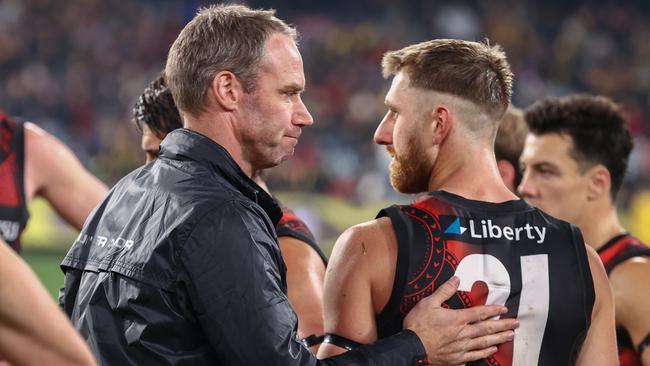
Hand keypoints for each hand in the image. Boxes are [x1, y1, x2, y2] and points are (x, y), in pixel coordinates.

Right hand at [403, 276, 517, 364]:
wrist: (411, 347)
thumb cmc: (418, 325)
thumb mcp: (428, 303)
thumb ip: (444, 291)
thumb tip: (456, 279)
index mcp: (457, 319)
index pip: (480, 312)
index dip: (494, 310)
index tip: (504, 308)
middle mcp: (463, 333)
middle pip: (487, 328)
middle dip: (503, 325)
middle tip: (516, 323)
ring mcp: (461, 347)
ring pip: (485, 342)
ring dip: (499, 338)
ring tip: (510, 335)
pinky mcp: (457, 357)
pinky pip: (476, 355)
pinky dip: (486, 352)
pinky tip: (493, 349)